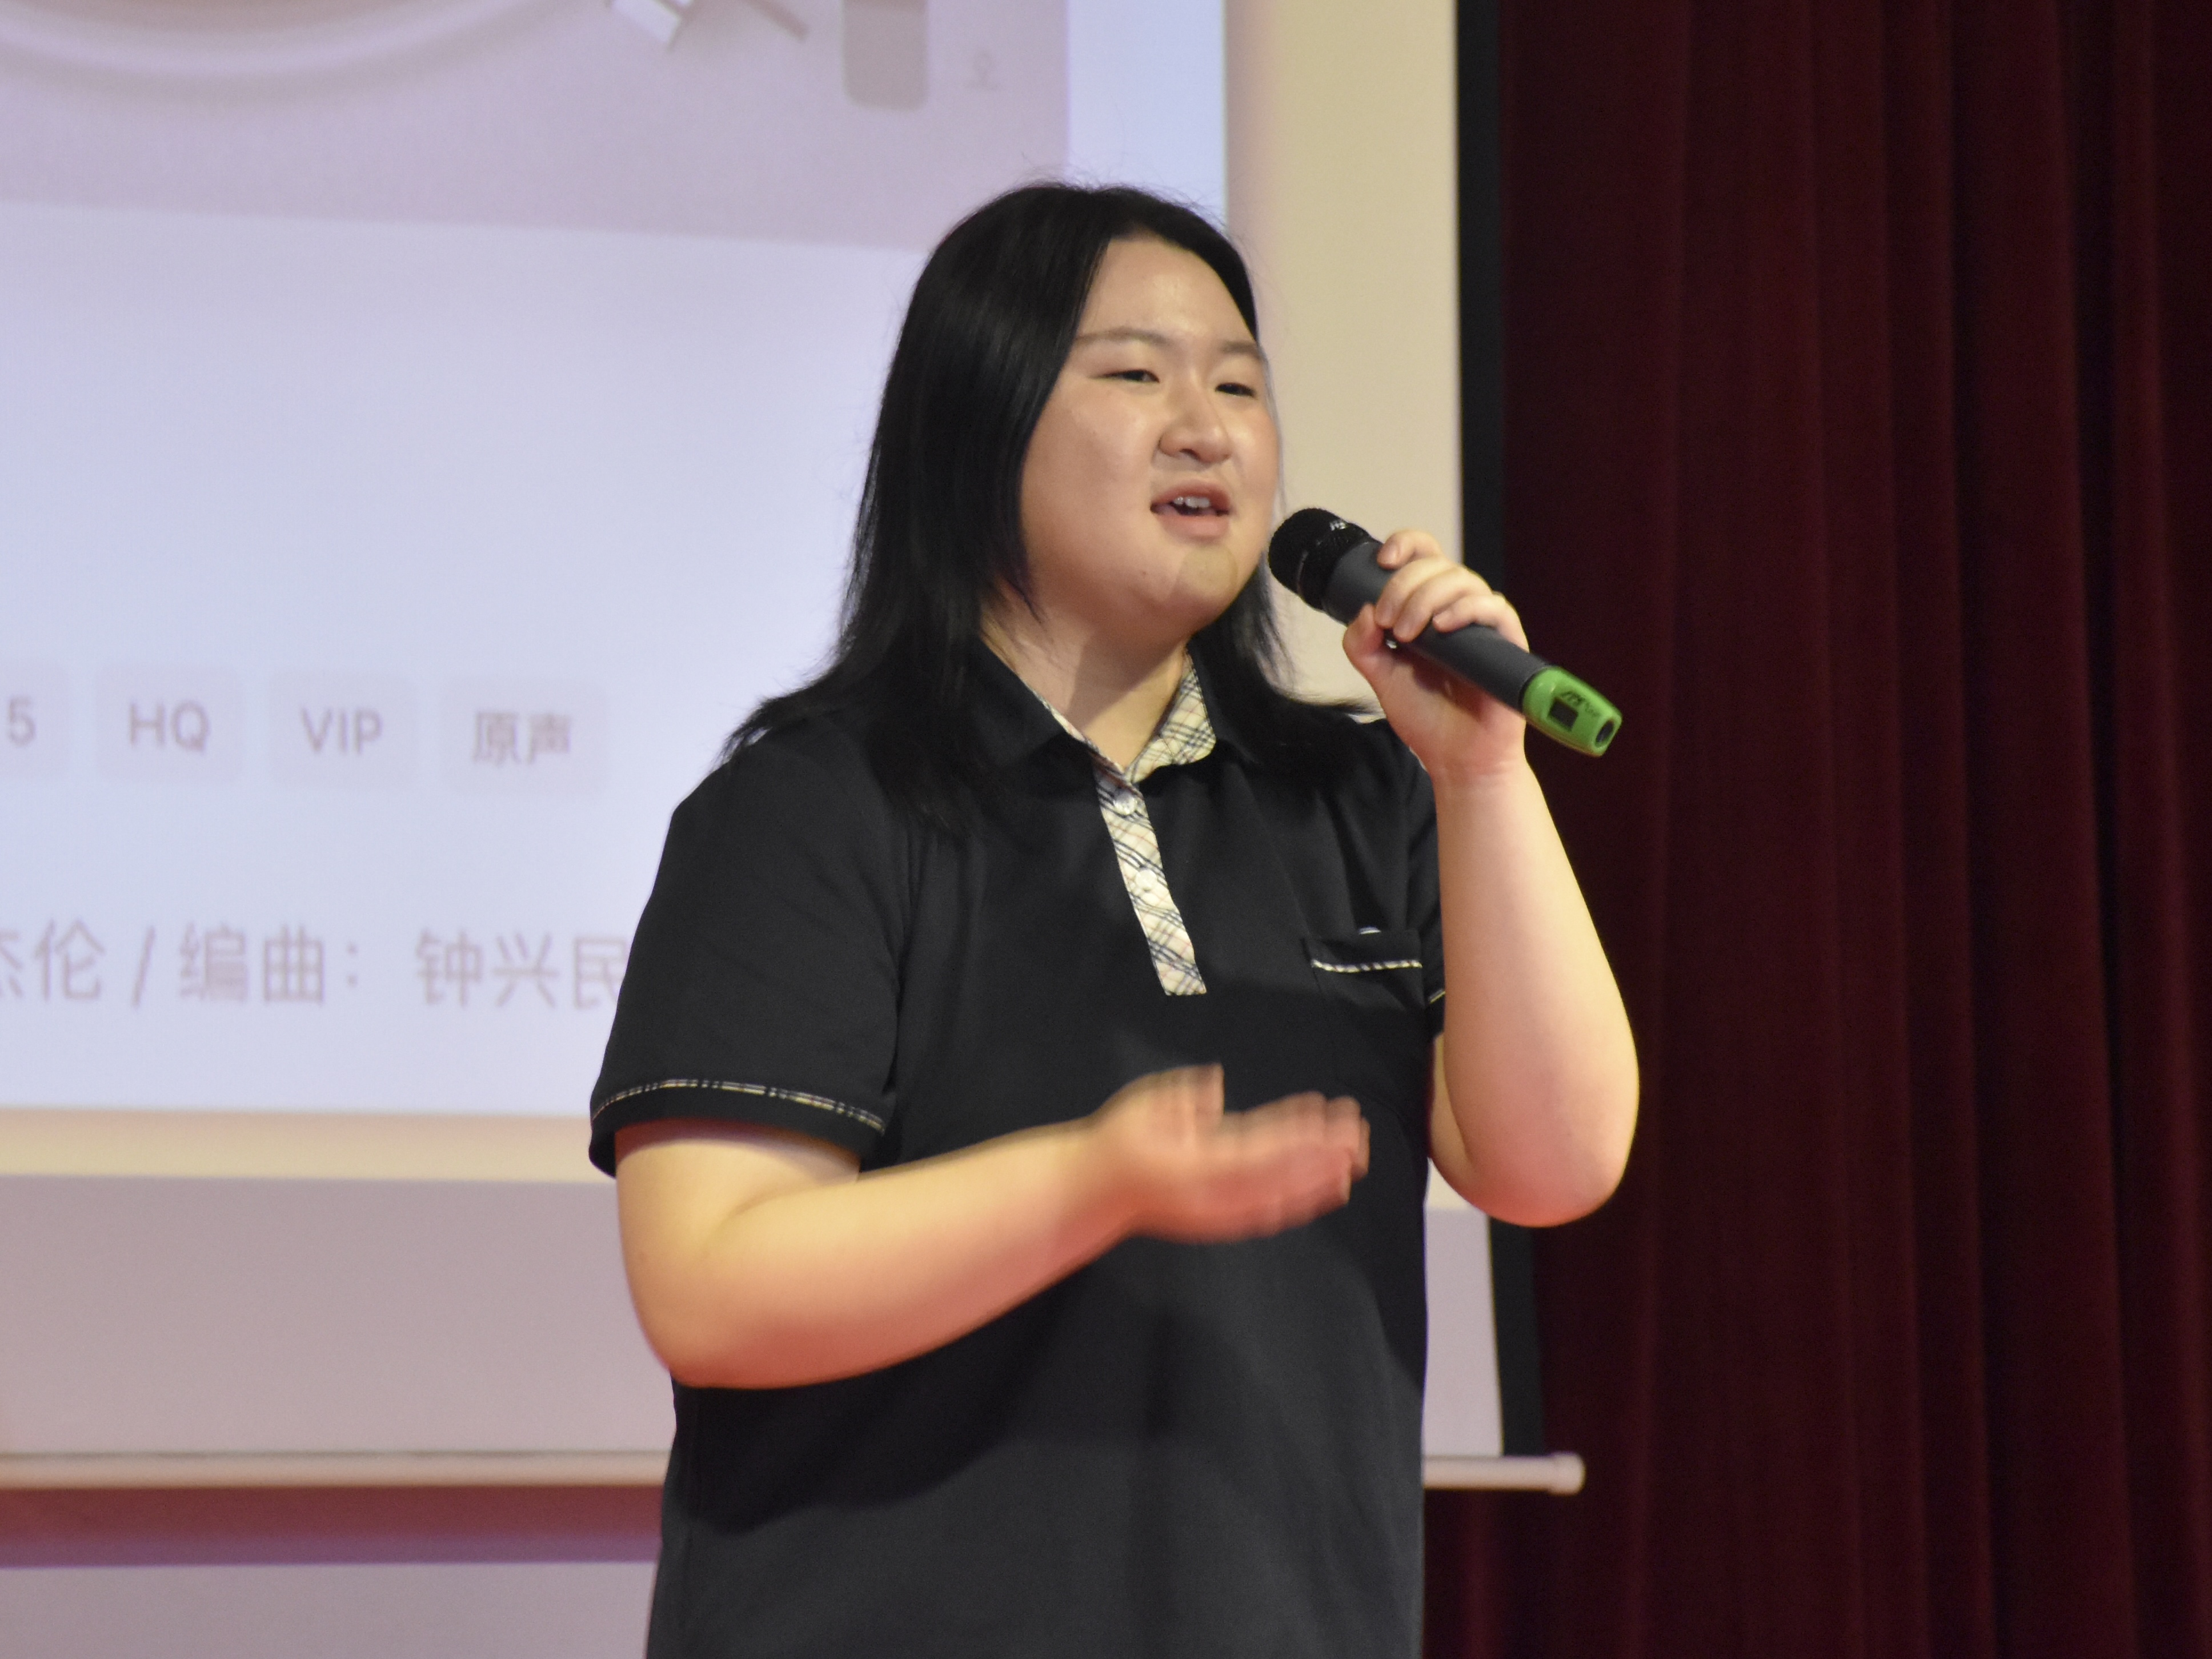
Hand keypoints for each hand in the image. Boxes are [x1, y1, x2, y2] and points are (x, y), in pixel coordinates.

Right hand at [1087, 1066, 1367, 1242]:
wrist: (1097, 1194)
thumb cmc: (1118, 1142)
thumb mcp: (1140, 1105)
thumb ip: (1180, 1097)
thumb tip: (1216, 1086)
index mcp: (1194, 1164)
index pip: (1257, 1148)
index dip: (1295, 1134)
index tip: (1327, 1117)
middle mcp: (1213, 1195)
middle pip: (1278, 1176)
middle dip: (1320, 1156)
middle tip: (1356, 1135)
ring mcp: (1219, 1213)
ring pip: (1280, 1199)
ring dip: (1320, 1180)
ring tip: (1355, 1160)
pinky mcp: (1222, 1223)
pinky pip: (1271, 1214)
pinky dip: (1303, 1203)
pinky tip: (1330, 1189)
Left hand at [1341, 528, 1529, 784]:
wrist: (1455, 760)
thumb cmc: (1427, 719)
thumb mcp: (1380, 676)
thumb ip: (1362, 644)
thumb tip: (1363, 609)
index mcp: (1430, 608)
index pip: (1424, 556)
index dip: (1406, 545)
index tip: (1382, 561)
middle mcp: (1458, 609)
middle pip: (1438, 564)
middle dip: (1404, 586)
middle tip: (1388, 622)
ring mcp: (1483, 625)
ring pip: (1463, 580)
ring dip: (1427, 597)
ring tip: (1407, 634)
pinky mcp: (1506, 643)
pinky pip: (1493, 608)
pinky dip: (1464, 610)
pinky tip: (1442, 628)